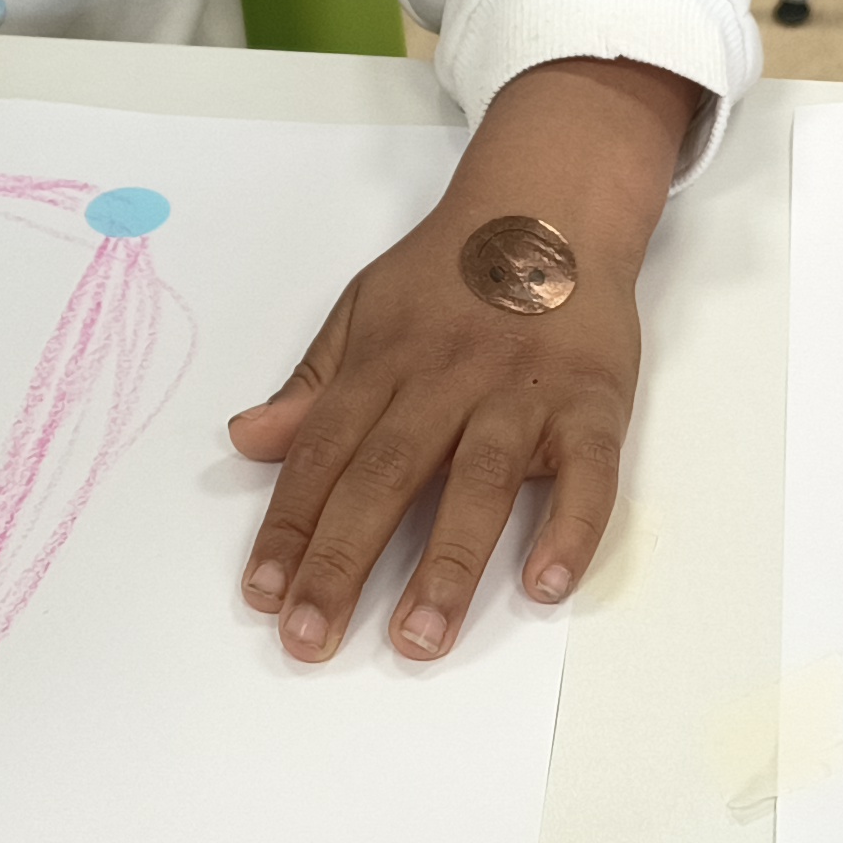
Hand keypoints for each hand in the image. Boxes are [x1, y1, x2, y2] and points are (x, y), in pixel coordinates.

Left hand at [228, 55, 699, 662]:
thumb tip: (247, 440)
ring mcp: (525, 392)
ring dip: (447, 564)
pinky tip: (544, 584)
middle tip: (310, 640)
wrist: (554, 202)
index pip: (326, 452)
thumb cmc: (454, 270)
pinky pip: (589, 474)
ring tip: (417, 640)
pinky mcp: (595, 403)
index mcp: (388, 360)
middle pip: (388, 475)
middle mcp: (449, 379)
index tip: (263, 594)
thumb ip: (314, 382)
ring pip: (481, 482)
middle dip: (343, 561)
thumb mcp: (367, 307)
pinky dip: (571, 528)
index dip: (290, 525)